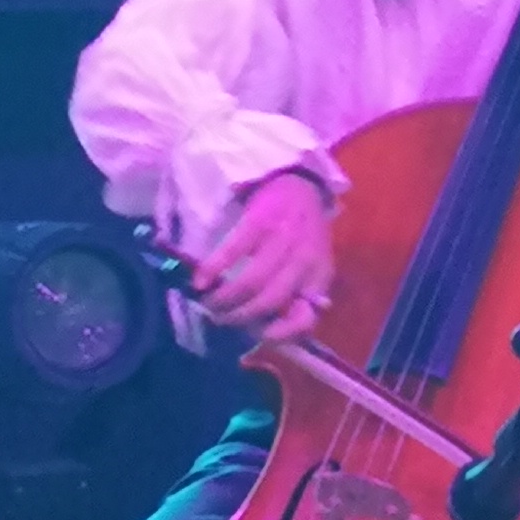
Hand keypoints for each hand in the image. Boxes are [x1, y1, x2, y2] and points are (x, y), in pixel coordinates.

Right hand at [199, 170, 335, 339]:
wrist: (298, 184)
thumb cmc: (302, 231)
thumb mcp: (312, 264)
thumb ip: (299, 293)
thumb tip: (272, 329)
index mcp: (319, 274)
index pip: (307, 314)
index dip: (283, 332)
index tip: (260, 335)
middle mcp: (304, 259)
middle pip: (269, 300)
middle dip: (240, 317)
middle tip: (221, 319)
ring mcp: (282, 239)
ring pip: (250, 281)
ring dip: (224, 299)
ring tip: (209, 303)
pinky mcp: (259, 221)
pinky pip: (232, 252)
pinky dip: (213, 270)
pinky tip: (200, 281)